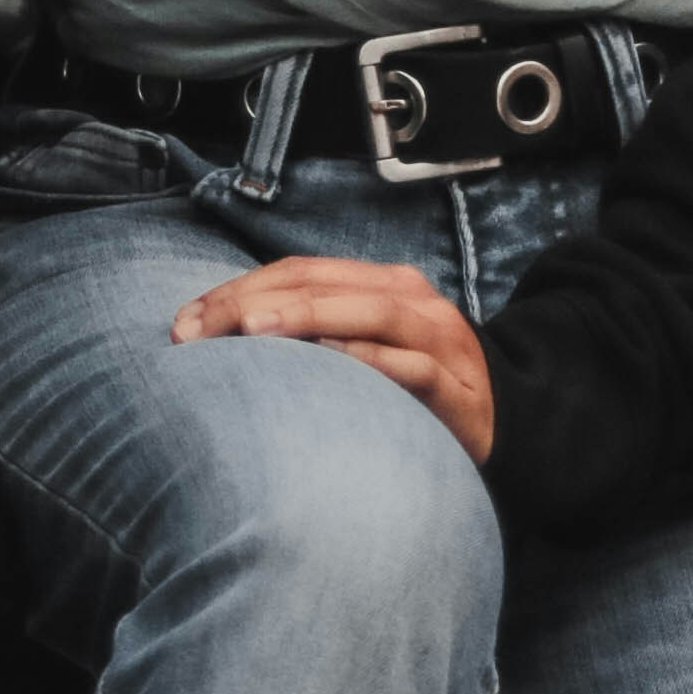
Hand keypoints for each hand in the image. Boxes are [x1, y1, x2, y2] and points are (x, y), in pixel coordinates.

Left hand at [173, 255, 493, 466]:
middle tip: (198, 329)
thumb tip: (227, 338)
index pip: (299, 271)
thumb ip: (315, 334)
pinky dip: (367, 360)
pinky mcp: (456, 387)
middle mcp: (411, 301)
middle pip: (324, 284)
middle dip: (254, 301)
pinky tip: (325, 363)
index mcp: (383, 284)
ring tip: (250, 329)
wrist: (507, 422)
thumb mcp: (367, 347)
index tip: (185, 321)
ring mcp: (438, 340)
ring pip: (369, 312)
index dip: (239, 288)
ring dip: (306, 316)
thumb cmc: (418, 388)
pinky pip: (410, 367)